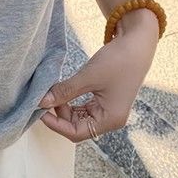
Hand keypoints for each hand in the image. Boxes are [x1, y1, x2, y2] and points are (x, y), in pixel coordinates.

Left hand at [37, 10, 159, 141]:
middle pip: (77, 127)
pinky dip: (71, 101)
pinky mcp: (105, 100)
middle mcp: (110, 119)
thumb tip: (41, 102)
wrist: (137, 43)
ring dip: (64, 107)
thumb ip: (64, 91)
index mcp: (110, 119)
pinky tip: (62, 90)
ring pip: (78, 118)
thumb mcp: (88, 77)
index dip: (56, 124)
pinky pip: (83, 108)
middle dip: (59, 115)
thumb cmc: (118, 61)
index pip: (76, 133)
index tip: (39, 111)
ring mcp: (108, 110)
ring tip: (52, 92)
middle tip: (44, 98)